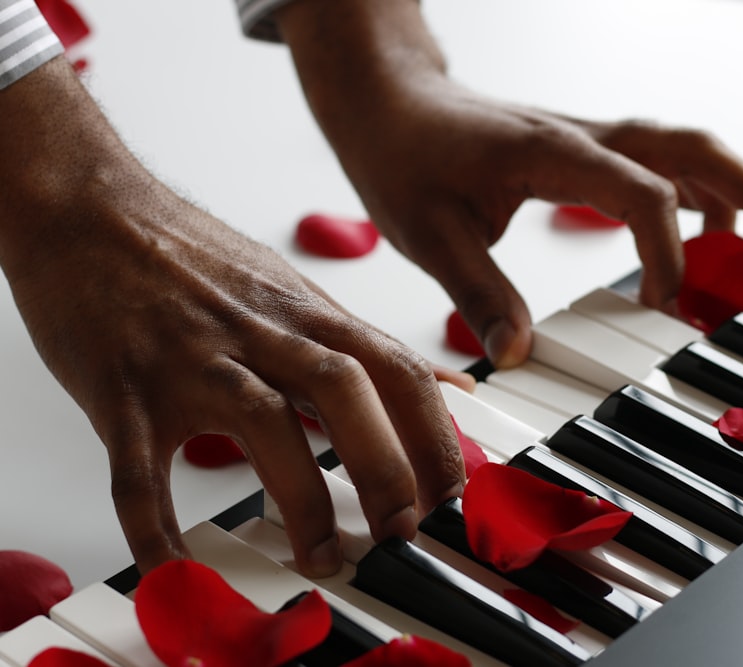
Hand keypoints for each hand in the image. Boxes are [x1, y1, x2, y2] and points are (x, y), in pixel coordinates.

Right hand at [0, 58, 464, 576]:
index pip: (397, 369)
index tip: (451, 495)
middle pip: (347, 391)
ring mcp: (192, 358)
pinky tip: (176, 566)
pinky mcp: (123, 389)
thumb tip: (445, 387)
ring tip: (320, 557)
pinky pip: (140, 467)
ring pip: (262, 422)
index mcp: (307, 314)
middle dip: (387, 467)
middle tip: (402, 533)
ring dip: (301, 498)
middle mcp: (260, 332)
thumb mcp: (296, 292)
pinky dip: (158, 524)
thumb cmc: (195, 259)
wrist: (90, 210)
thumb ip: (365, 348)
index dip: (434, 435)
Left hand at [278, 0, 742, 367]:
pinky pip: (659, 161)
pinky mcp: (583, 150)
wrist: (390, 103)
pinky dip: (697, 192)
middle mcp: (583, 137)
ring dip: (735, 192)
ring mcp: (588, 139)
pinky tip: (707, 227)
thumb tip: (518, 355)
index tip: (665, 307)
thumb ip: (478, 293)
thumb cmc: (403, 156)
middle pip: (693, 149)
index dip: (667, 252)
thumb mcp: (429, 234)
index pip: (640, 193)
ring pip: (686, 150)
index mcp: (550, 152)